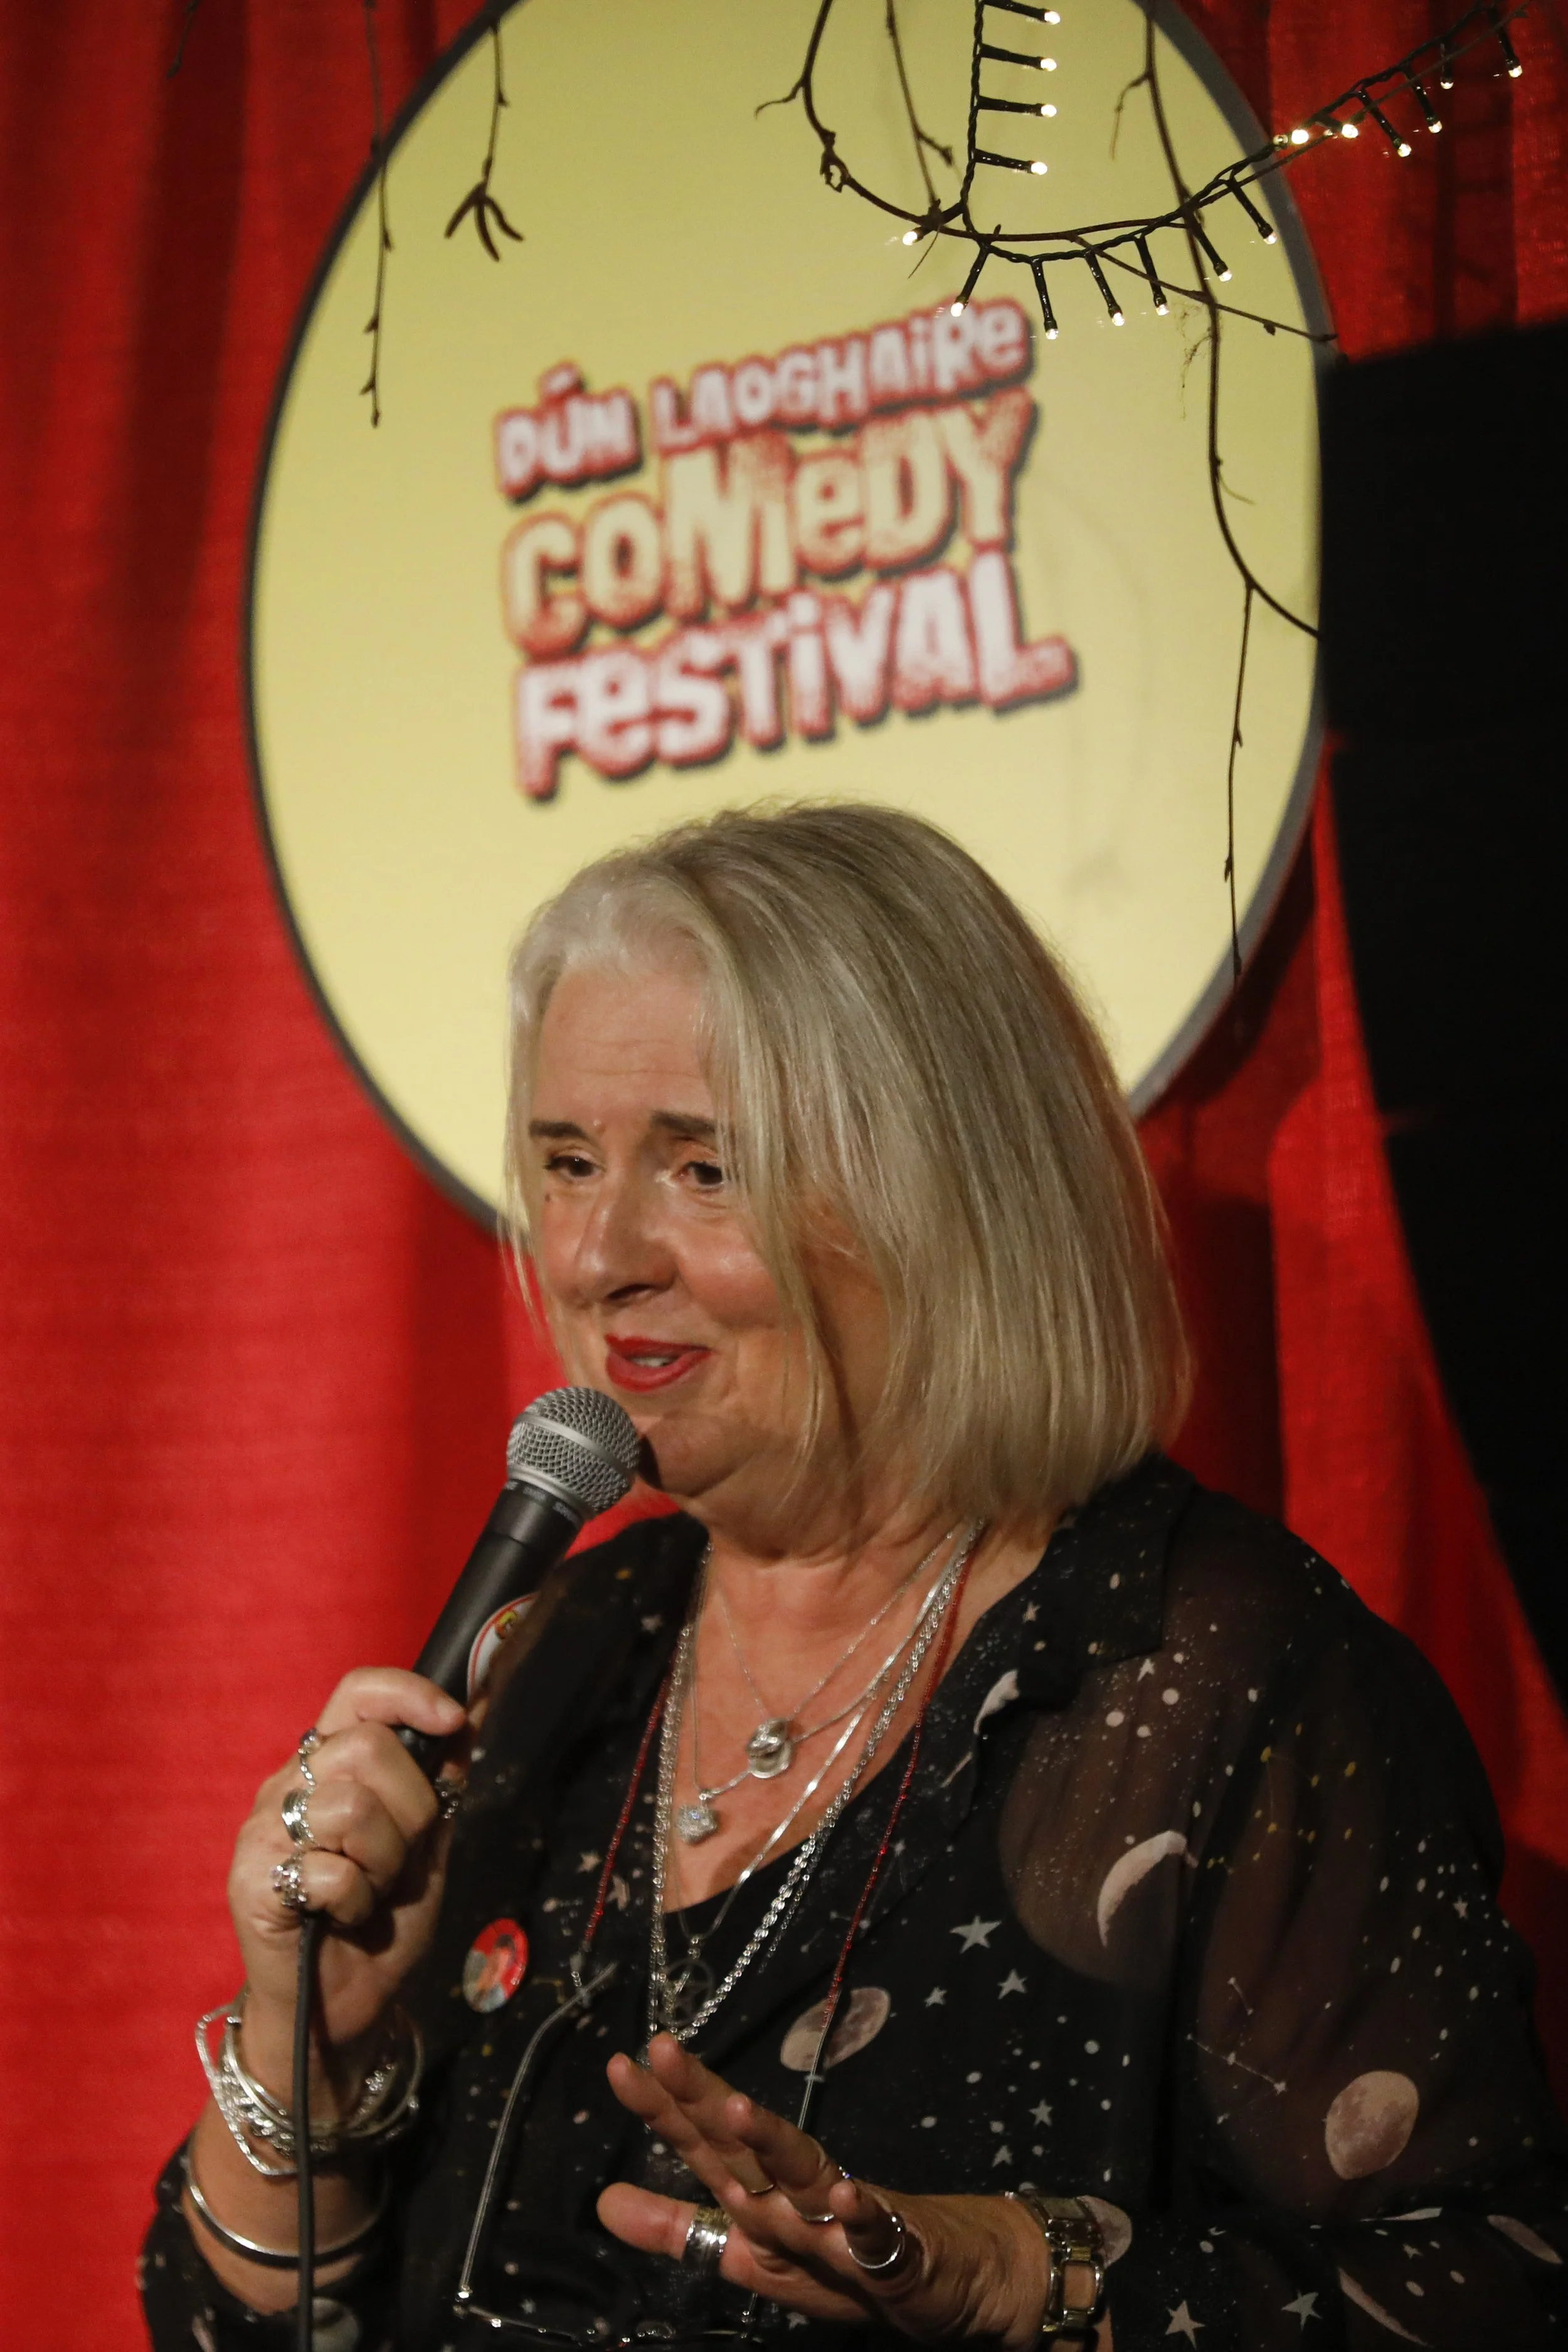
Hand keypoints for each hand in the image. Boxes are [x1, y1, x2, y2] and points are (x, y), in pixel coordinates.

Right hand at [227, 1667, 466, 2088]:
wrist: (344, 2008)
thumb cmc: (382, 1919)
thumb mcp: (429, 1842)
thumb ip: (445, 1776)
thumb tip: (480, 1703)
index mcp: (329, 1764)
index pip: (357, 1691)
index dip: (407, 1694)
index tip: (451, 1721)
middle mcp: (289, 1784)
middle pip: (368, 1748)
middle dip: (410, 1808)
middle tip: (398, 1859)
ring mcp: (263, 1830)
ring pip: (350, 1805)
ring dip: (383, 1860)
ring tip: (370, 1890)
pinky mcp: (250, 1879)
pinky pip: (329, 1869)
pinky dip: (355, 1900)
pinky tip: (344, 1917)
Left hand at [599, 2035, 1066, 2348]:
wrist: (950, 2277)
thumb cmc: (843, 2259)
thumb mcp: (748, 2255)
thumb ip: (676, 2230)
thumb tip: (600, 2203)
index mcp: (758, 2195)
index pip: (702, 2145)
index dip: (661, 2107)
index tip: (619, 2065)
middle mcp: (795, 2194)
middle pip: (743, 2141)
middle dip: (701, 2098)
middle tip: (662, 2049)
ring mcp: (846, 2216)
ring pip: (804, 2173)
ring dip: (771, 2141)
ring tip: (734, 2108)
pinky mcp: (894, 2249)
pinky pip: (876, 2232)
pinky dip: (864, 2215)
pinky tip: (850, 2197)